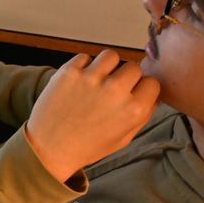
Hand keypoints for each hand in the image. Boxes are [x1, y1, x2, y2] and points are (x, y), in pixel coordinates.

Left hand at [26, 50, 159, 182]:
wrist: (50, 146)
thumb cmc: (86, 145)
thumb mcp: (123, 138)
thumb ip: (142, 115)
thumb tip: (152, 96)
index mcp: (133, 109)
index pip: (152, 82)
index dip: (143, 87)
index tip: (135, 91)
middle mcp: (115, 90)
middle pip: (133, 66)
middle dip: (127, 76)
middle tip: (114, 86)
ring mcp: (91, 78)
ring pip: (111, 55)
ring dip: (107, 66)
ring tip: (98, 79)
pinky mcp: (69, 71)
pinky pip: (85, 57)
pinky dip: (83, 66)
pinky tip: (79, 81)